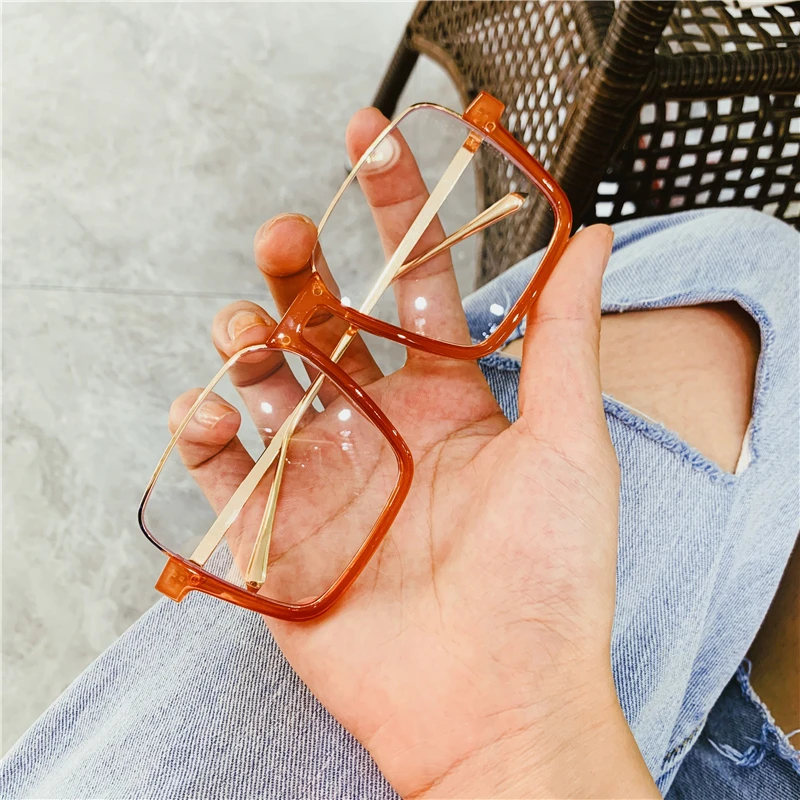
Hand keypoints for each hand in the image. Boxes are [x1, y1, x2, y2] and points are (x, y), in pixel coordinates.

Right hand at [169, 109, 657, 797]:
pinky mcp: (279, 533)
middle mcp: (379, 427)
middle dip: (294, 270)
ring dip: (242, 346)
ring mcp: (325, 476)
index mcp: (444, 399)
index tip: (366, 137)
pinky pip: (225, 471)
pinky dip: (207, 437)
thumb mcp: (568, 442)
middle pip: (320, 323)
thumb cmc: (550, 579)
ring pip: (262, 386)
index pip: (408, 283)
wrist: (500, 703)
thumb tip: (597, 237)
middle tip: (281, 238)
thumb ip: (565, 338)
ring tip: (245, 337)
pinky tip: (211, 416)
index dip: (389, 208)